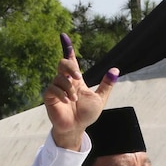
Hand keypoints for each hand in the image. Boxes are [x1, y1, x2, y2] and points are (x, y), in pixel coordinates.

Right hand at [44, 33, 117, 149]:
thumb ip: (106, 85)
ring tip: (74, 100)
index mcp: (76, 80)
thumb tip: (115, 70)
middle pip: (63, 63)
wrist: (77, 128)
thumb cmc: (86, 115)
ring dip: (69, 88)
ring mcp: (56, 89)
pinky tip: (67, 101)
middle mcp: (65, 82)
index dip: (67, 48)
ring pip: (59, 78)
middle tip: (79, 77)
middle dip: (70, 67)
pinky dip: (61, 94)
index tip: (64, 36)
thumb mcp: (100, 98)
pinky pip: (52, 89)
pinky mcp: (49, 97)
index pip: (71, 61)